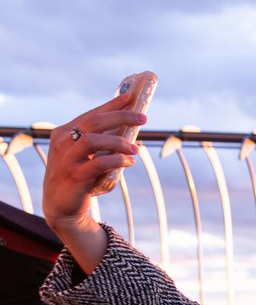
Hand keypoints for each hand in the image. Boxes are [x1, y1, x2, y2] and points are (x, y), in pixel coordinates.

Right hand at [42, 92, 145, 273]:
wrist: (62, 207)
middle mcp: (63, 142)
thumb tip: (130, 129)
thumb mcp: (89, 156)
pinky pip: (97, 163)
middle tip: (143, 118)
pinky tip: (129, 161)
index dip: (112, 104)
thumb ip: (103, 143)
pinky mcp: (74, 176)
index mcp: (65, 133)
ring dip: (119, 141)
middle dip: (120, 116)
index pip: (91, 113)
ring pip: (93, 140)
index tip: (132, 97)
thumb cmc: (79, 177)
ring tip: (137, 148)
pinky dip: (116, 160)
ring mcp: (66, 159)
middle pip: (93, 121)